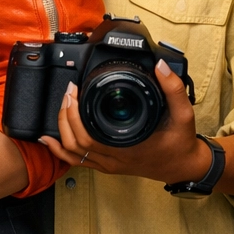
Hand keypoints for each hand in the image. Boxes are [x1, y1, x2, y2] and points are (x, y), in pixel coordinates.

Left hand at [39, 63, 209, 184]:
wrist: (185, 166)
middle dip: (65, 114)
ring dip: (61, 129)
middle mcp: (114, 158)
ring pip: (73, 153)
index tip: (74, 90)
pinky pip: (77, 162)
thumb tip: (160, 66)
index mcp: (128, 146)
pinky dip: (60, 151)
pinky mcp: (107, 166)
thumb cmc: (181, 143)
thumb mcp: (184, 114)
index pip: (89, 134)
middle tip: (69, 92)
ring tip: (63, 105)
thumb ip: (173, 89)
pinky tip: (48, 140)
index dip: (74, 112)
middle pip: (75, 142)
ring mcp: (109, 164)